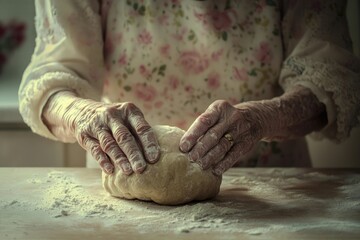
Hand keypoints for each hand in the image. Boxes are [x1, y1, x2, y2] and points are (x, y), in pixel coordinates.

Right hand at [42, 91, 160, 174]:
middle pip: (125, 137)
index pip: (142, 127)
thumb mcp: (128, 118)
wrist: (82, 111)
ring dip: (119, 158)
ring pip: (110, 144)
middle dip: (134, 154)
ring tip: (128, 172)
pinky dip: (103, 160)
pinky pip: (95, 149)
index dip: (148, 143)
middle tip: (141, 169)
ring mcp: (98, 124)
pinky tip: (110, 170)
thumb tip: (159, 155)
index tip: (154, 158)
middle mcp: (113, 115)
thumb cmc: (115, 120)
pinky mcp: (85, 134)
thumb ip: (140, 131)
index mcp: (129, 111)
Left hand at [179, 86, 326, 174]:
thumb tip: (185, 145)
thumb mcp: (216, 114)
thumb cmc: (225, 119)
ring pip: (222, 146)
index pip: (204, 121)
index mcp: (219, 108)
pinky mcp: (246, 143)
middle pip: (213, 135)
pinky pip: (234, 155)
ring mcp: (240, 131)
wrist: (255, 118)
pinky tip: (215, 170)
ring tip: (200, 165)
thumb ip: (203, 126)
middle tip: (191, 158)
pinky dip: (224, 163)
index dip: (192, 134)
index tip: (183, 146)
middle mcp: (230, 118)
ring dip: (210, 157)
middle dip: (200, 148)